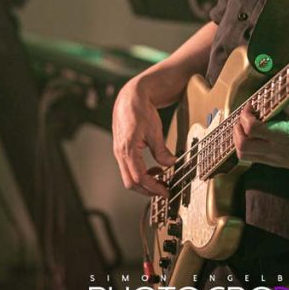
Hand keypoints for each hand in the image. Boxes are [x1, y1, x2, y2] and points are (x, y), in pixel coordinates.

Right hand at [112, 75, 175, 196]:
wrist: (129, 97)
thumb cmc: (140, 110)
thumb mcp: (154, 129)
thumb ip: (161, 150)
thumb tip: (170, 164)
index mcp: (128, 148)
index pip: (139, 177)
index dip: (153, 187)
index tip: (166, 191)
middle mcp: (120, 153)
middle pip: (131, 182)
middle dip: (148, 190)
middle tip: (164, 191)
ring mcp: (119, 152)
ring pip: (129, 177)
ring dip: (144, 183)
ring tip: (161, 180)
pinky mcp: (121, 150)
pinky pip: (129, 168)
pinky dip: (141, 173)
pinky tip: (154, 169)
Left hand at [232, 98, 288, 171]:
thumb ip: (287, 103)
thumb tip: (272, 93)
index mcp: (284, 135)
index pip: (253, 129)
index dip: (246, 115)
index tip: (251, 106)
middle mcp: (277, 150)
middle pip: (242, 145)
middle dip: (238, 128)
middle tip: (245, 116)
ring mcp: (275, 159)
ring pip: (244, 154)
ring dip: (239, 139)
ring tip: (246, 126)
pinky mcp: (276, 163)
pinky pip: (253, 158)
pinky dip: (247, 146)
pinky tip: (254, 135)